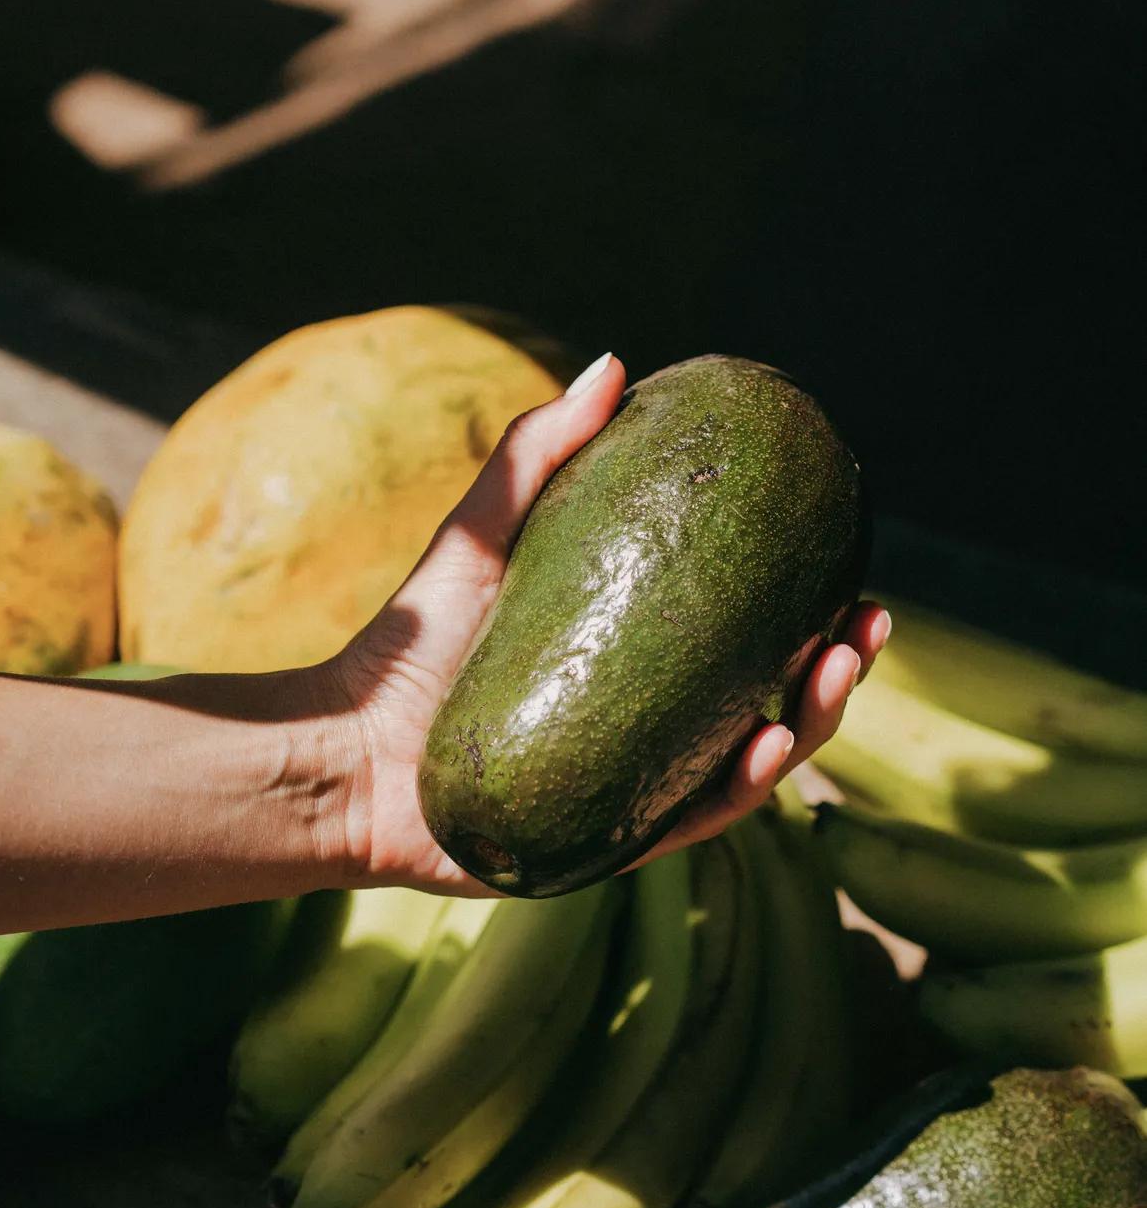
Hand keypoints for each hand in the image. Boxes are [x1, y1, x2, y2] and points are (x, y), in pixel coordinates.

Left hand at [332, 353, 889, 893]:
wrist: (344, 747)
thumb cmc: (414, 642)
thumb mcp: (484, 535)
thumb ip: (541, 452)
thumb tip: (618, 362)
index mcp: (642, 668)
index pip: (745, 640)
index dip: (811, 609)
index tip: (852, 567)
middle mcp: (651, 732)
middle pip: (772, 703)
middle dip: (836, 670)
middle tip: (864, 624)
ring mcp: (635, 791)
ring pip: (751, 766)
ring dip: (810, 723)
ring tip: (834, 668)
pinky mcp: (607, 845)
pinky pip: (691, 822)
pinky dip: (739, 786)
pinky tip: (769, 743)